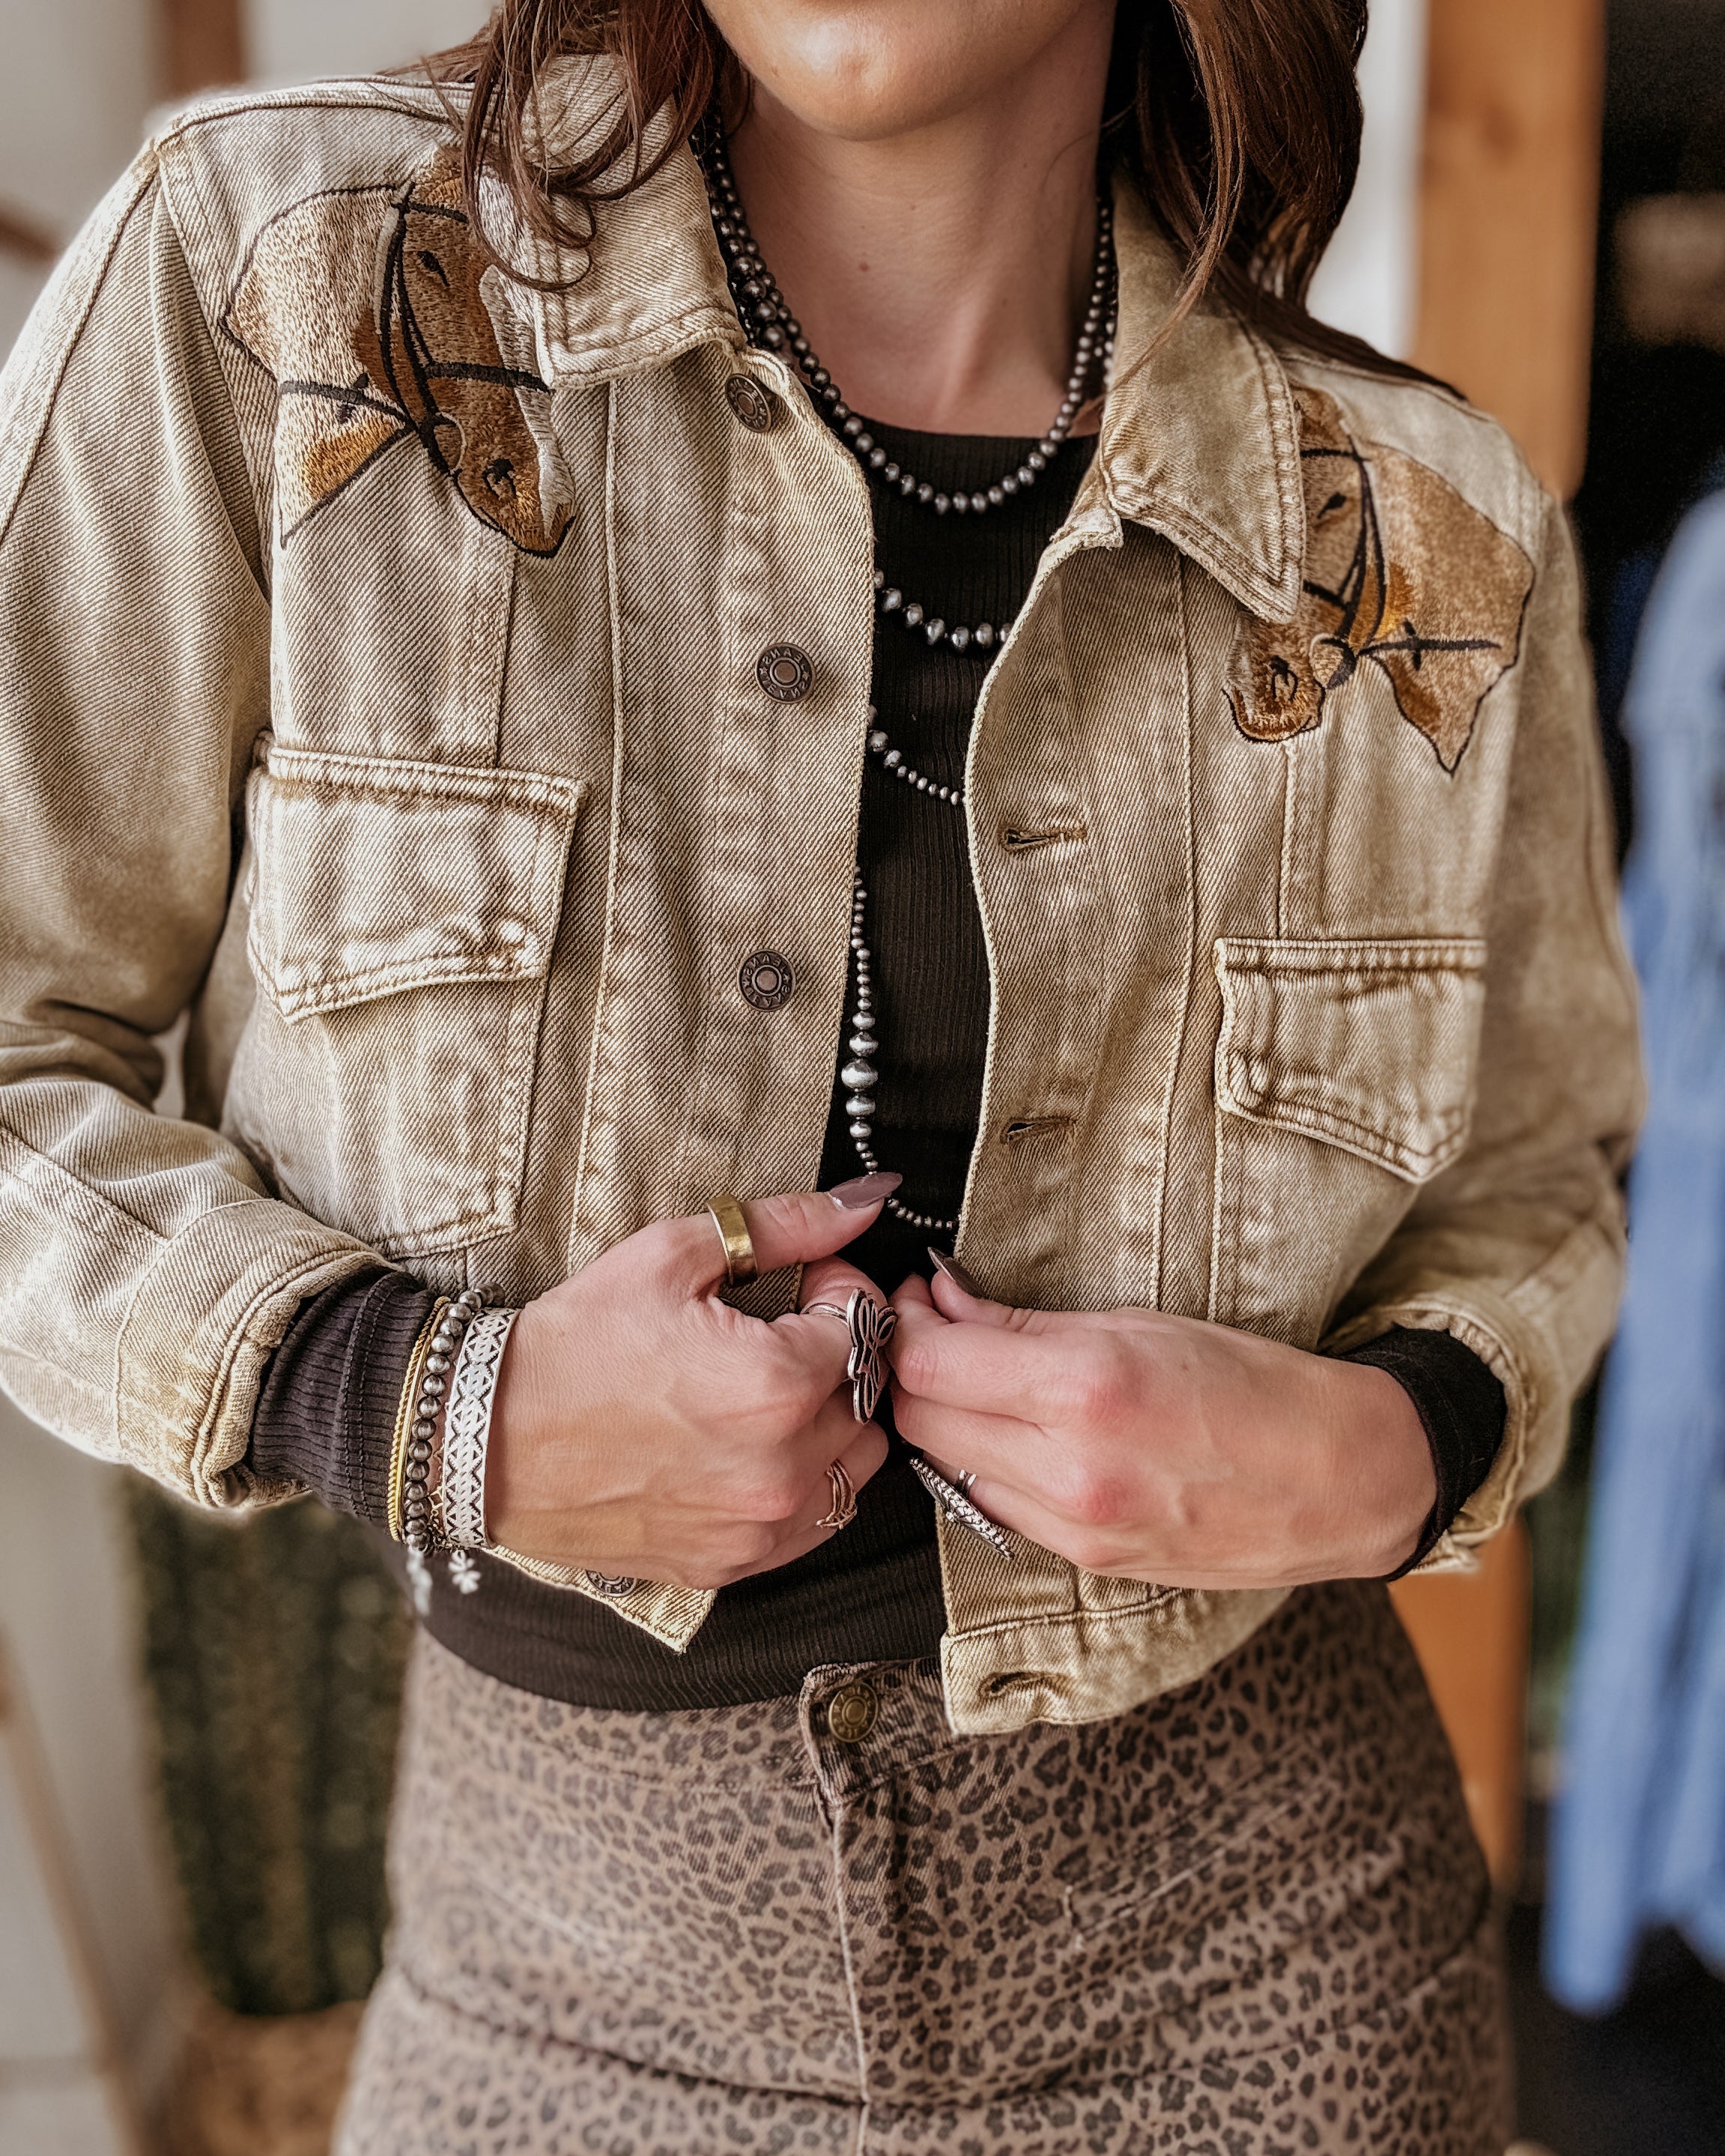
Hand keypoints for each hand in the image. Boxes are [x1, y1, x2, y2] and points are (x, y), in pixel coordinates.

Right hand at [482, 1179, 898, 1588]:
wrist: (489, 1437)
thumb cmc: (574, 1344)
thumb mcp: (671, 1256)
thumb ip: (783, 1226)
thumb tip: (865, 1201)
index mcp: (775, 1383)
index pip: (864, 1327)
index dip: (837, 1293)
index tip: (801, 1287)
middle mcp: (781, 1466)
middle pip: (866, 1398)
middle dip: (839, 1357)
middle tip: (780, 1335)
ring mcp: (757, 1526)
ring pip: (853, 1468)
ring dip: (831, 1426)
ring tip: (766, 1396)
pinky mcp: (732, 1563)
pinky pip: (812, 1524)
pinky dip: (800, 1484)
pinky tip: (749, 1451)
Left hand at [888, 1270, 1435, 1588]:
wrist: (1340, 1482)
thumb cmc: (1255, 1386)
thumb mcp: (1142, 1323)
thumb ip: (1025, 1320)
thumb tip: (943, 1300)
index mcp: (1084, 1389)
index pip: (930, 1362)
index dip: (904, 1322)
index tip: (914, 1296)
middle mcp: (1068, 1469)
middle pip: (923, 1419)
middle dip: (913, 1368)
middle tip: (934, 1327)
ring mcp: (1073, 1527)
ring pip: (946, 1469)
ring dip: (944, 1419)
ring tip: (976, 1375)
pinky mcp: (1083, 1562)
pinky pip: (992, 1508)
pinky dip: (983, 1465)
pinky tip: (1014, 1431)